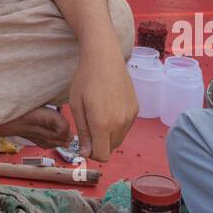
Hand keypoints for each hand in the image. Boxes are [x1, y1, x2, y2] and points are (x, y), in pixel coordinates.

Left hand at [68, 41, 137, 161]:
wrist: (104, 57)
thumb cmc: (85, 79)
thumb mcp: (76, 106)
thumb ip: (83, 133)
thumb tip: (85, 154)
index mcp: (102, 124)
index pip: (102, 156)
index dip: (91, 153)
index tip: (84, 142)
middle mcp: (120, 123)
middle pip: (110, 149)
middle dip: (99, 144)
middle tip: (89, 125)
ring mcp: (130, 116)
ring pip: (119, 139)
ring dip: (108, 135)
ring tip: (98, 113)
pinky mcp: (136, 109)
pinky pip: (126, 127)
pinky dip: (117, 124)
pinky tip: (109, 106)